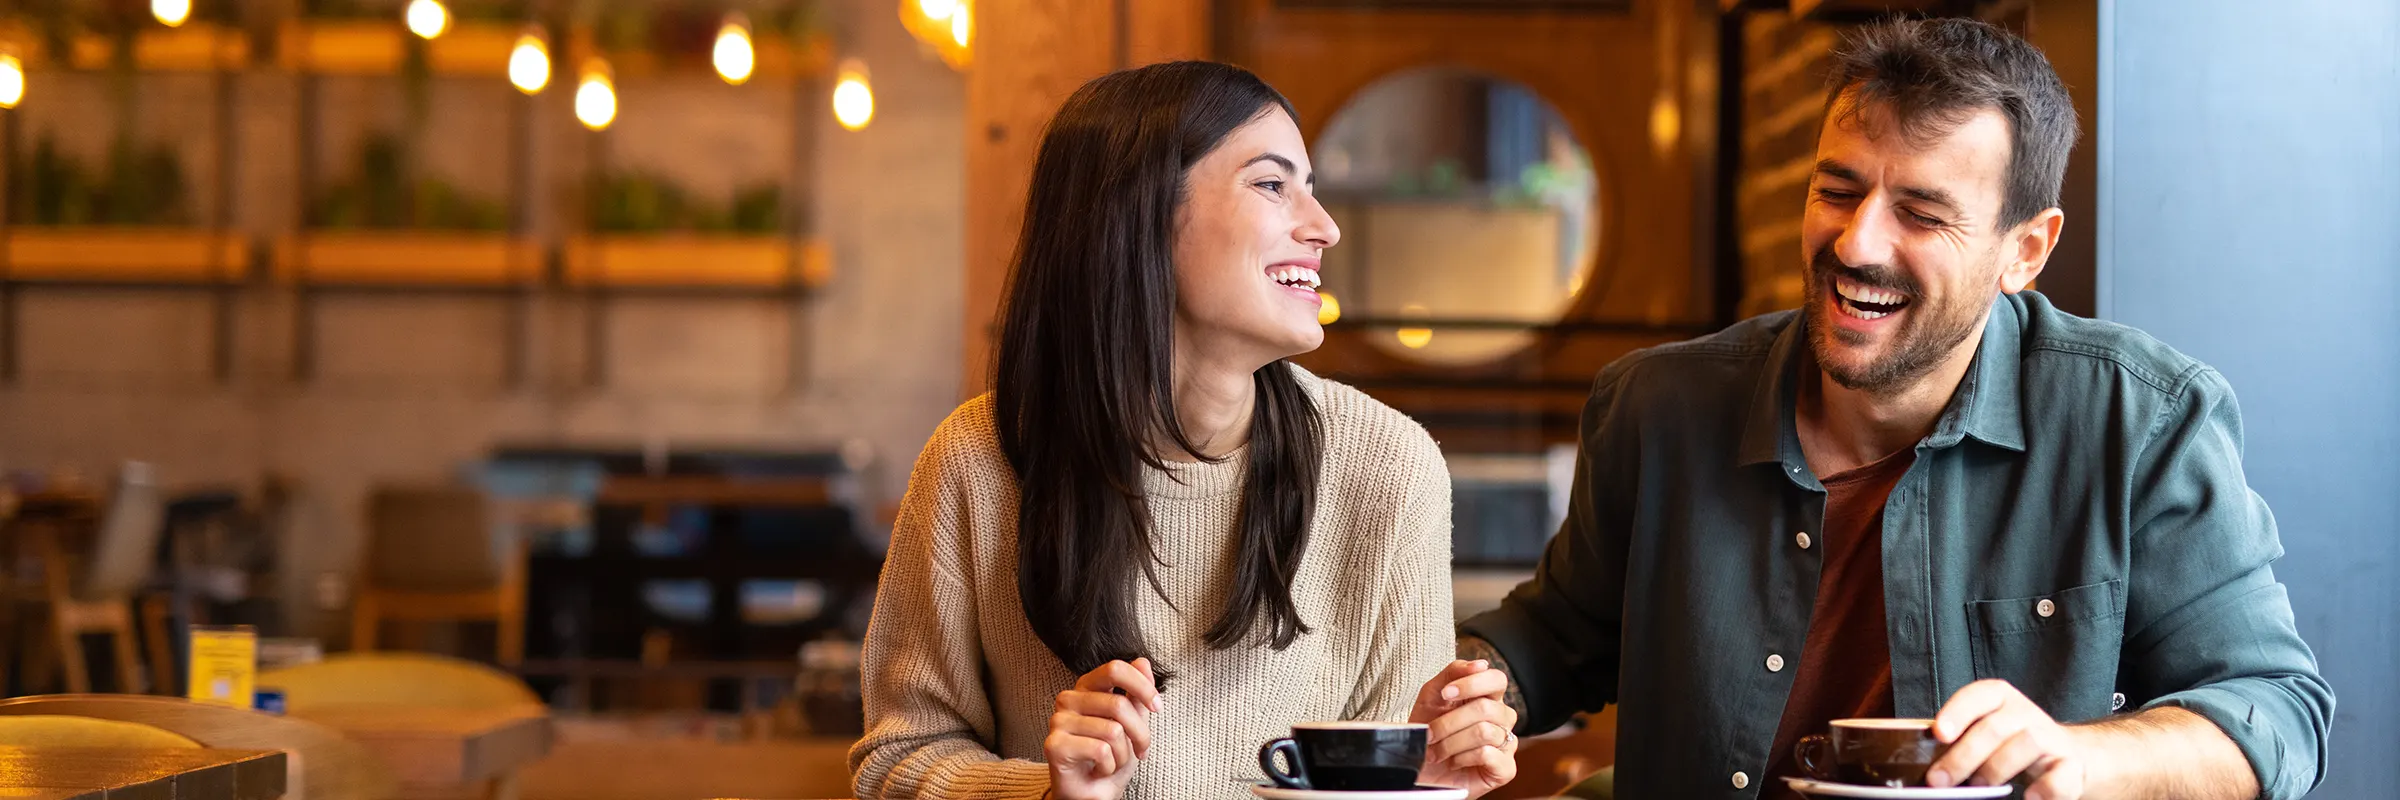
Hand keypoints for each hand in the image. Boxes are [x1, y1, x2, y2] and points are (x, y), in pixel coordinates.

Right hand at [1044, 658, 1160, 799]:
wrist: (1092, 794)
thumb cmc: (1110, 758)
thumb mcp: (1131, 724)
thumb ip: (1135, 693)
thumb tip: (1143, 661)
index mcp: (1086, 688)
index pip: (1115, 669)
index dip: (1142, 686)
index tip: (1157, 707)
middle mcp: (1068, 699)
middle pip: (1119, 704)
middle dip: (1140, 734)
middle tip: (1140, 751)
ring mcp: (1058, 721)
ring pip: (1112, 731)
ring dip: (1123, 755)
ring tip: (1113, 762)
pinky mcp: (1054, 746)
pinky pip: (1100, 750)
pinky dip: (1109, 766)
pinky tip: (1099, 769)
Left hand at [1410, 659, 1518, 797]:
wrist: (1419, 767)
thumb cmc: (1429, 730)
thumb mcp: (1432, 696)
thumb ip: (1453, 674)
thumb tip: (1478, 664)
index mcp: (1488, 697)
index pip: (1496, 679)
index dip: (1472, 683)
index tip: (1445, 693)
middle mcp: (1502, 719)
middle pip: (1486, 708)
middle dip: (1449, 722)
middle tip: (1430, 733)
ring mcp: (1507, 744)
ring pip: (1484, 732)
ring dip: (1451, 742)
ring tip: (1437, 751)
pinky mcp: (1506, 769)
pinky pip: (1487, 754)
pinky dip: (1462, 757)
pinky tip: (1454, 761)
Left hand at [1929, 679, 2087, 799]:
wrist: (2065, 756)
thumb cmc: (2008, 746)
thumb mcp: (1982, 734)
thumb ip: (1957, 741)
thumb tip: (1926, 765)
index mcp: (1999, 699)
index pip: (1978, 696)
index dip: (1957, 712)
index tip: (1938, 733)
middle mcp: (2026, 713)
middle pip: (1995, 727)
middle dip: (1964, 755)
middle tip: (1939, 781)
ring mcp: (2051, 738)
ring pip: (2028, 743)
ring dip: (1997, 768)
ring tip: (1978, 786)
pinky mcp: (2071, 765)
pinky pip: (2062, 775)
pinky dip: (2046, 788)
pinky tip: (2028, 797)